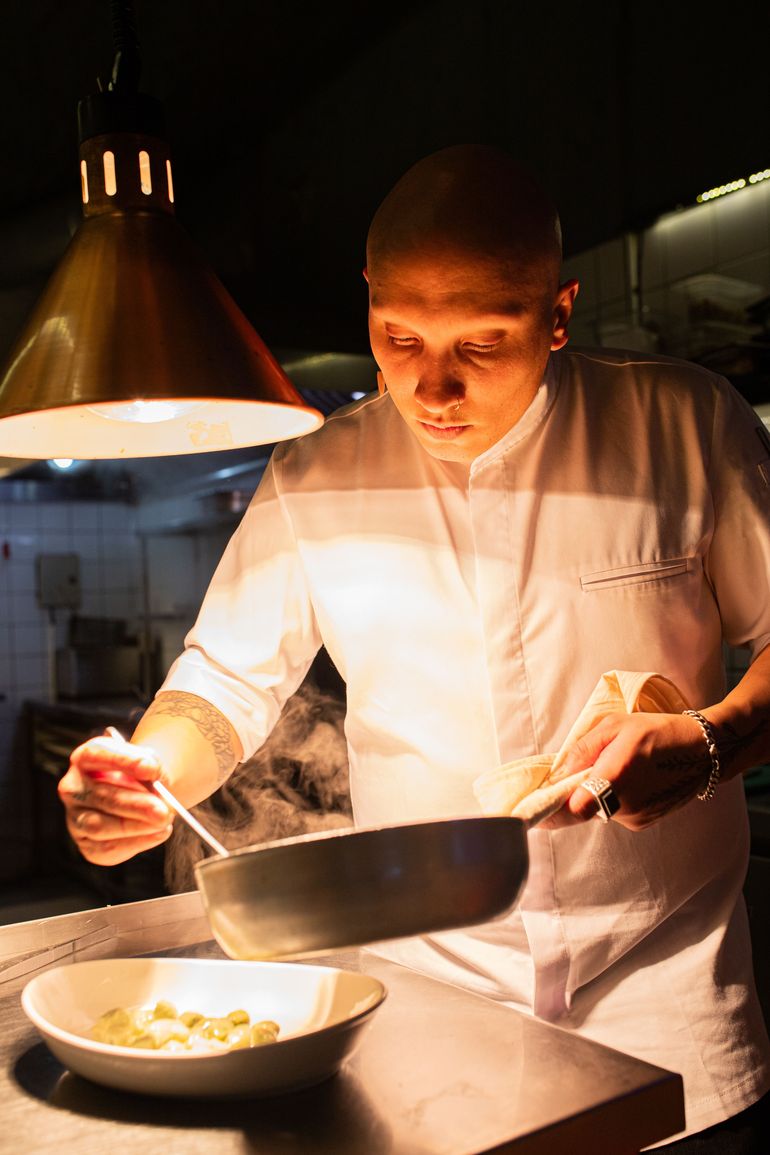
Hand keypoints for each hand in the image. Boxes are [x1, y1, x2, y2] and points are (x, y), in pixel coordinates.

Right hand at [58, 731, 173, 865]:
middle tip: (163, 810)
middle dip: (136, 805)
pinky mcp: (86, 843)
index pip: (95, 753)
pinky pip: (107, 847)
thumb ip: (152, 766)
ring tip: (164, 821)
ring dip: (136, 826)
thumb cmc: (142, 777)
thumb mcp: (149, 764)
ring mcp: (75, 817)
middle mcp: (73, 787)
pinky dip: (137, 842)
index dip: (123, 761)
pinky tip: (158, 833)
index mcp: (85, 759)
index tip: (151, 769)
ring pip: (99, 826)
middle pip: (101, 796)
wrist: (142, 798)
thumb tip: (153, 776)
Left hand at [543, 712, 711, 830]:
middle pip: (582, 808)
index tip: (534, 807)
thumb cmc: (657, 731)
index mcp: (614, 778)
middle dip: (574, 793)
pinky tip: (631, 778)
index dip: (550, 810)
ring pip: (599, 809)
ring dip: (596, 793)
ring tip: (617, 767)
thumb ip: (582, 749)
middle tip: (577, 773)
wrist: (704, 751)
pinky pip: (615, 812)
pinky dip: (613, 798)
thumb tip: (556, 771)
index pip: (572, 808)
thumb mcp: (615, 726)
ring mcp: (636, 818)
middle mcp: (625, 805)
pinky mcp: (644, 822)